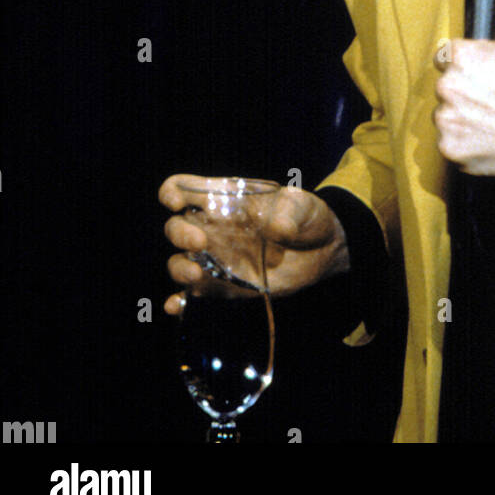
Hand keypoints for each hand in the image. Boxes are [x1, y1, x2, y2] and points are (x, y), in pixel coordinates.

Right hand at [159, 174, 349, 315]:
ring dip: (180, 267)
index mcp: (224, 199)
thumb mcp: (302, 206)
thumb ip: (290, 213)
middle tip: (202, 242)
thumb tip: (277, 229)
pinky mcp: (223, 285)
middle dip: (180, 233)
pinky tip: (176, 307)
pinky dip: (179, 301)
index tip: (176, 202)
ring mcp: (215, 258)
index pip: (184, 187)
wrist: (321, 250)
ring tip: (197, 274)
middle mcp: (212, 227)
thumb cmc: (306, 217)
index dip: (173, 192)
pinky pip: (192, 294)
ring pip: (179, 261)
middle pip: (175, 227)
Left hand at [433, 30, 494, 174]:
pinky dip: (465, 142)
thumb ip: (493, 41)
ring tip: (491, 122)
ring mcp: (446, 118)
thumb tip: (483, 45)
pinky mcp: (449, 147)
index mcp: (461, 57)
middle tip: (488, 101)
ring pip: (445, 115)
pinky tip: (487, 139)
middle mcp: (447, 85)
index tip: (471, 75)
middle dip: (461, 92)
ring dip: (461, 118)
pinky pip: (450, 141)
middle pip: (444, 87)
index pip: (443, 57)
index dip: (459, 66)